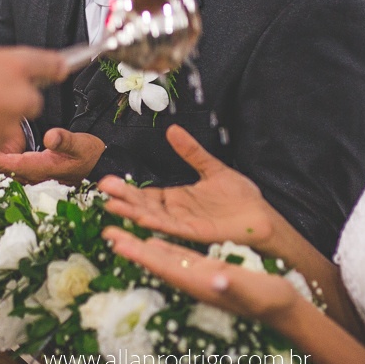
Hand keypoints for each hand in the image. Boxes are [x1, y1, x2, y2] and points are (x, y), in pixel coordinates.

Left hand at [0, 128, 105, 184]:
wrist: (96, 165)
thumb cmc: (88, 153)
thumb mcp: (81, 144)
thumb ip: (65, 140)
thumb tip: (50, 137)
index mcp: (39, 169)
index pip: (6, 165)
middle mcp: (29, 178)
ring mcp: (27, 180)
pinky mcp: (27, 177)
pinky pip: (3, 173)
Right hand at [98, 126, 277, 249]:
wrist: (262, 216)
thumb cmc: (240, 197)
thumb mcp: (212, 168)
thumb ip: (192, 152)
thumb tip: (172, 130)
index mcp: (176, 199)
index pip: (145, 195)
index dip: (127, 190)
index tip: (107, 182)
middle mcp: (176, 214)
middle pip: (143, 206)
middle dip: (123, 198)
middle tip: (103, 188)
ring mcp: (184, 225)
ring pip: (153, 219)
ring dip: (132, 212)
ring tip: (112, 205)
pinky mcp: (196, 233)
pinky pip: (172, 229)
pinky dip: (156, 225)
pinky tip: (140, 219)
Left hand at [103, 227, 298, 326]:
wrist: (282, 309)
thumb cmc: (268, 300)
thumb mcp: (252, 291)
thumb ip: (233, 284)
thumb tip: (217, 276)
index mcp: (200, 282)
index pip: (164, 266)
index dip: (141, 254)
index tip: (119, 243)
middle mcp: (193, 279)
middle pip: (155, 261)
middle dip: (132, 247)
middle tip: (107, 232)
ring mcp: (198, 276)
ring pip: (164, 257)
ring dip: (142, 245)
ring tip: (121, 233)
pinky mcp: (206, 271)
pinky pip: (178, 256)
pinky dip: (162, 246)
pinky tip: (153, 240)